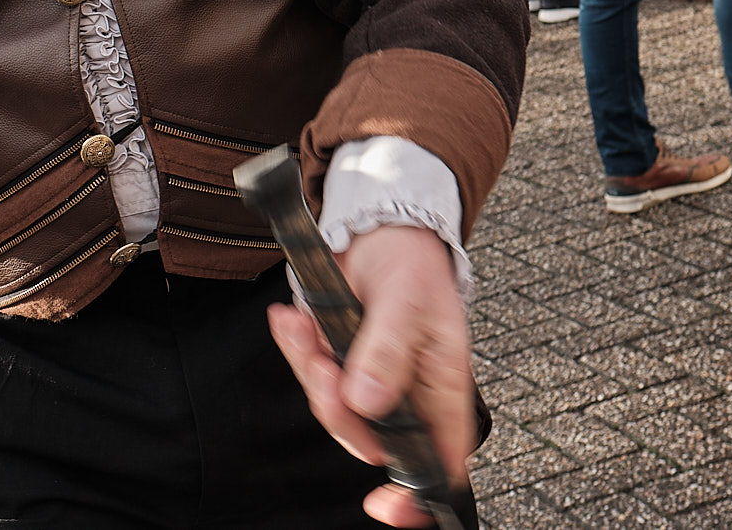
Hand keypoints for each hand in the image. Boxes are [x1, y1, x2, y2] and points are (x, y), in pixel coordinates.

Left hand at [267, 224, 474, 524]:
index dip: (416, 495)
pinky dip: (296, 348)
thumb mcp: (407, 303)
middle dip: (336, 408)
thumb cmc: (413, 267)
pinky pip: (310, 374)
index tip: (386, 506)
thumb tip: (368, 402)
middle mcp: (407, 398)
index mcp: (441, 393)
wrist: (381, 230)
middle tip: (324, 365)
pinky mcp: (338, 364)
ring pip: (333, 408)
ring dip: (310, 369)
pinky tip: (291, 319)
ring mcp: (370, 384)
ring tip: (303, 325)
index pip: (438, 462)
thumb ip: (387, 352)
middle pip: (368, 440)